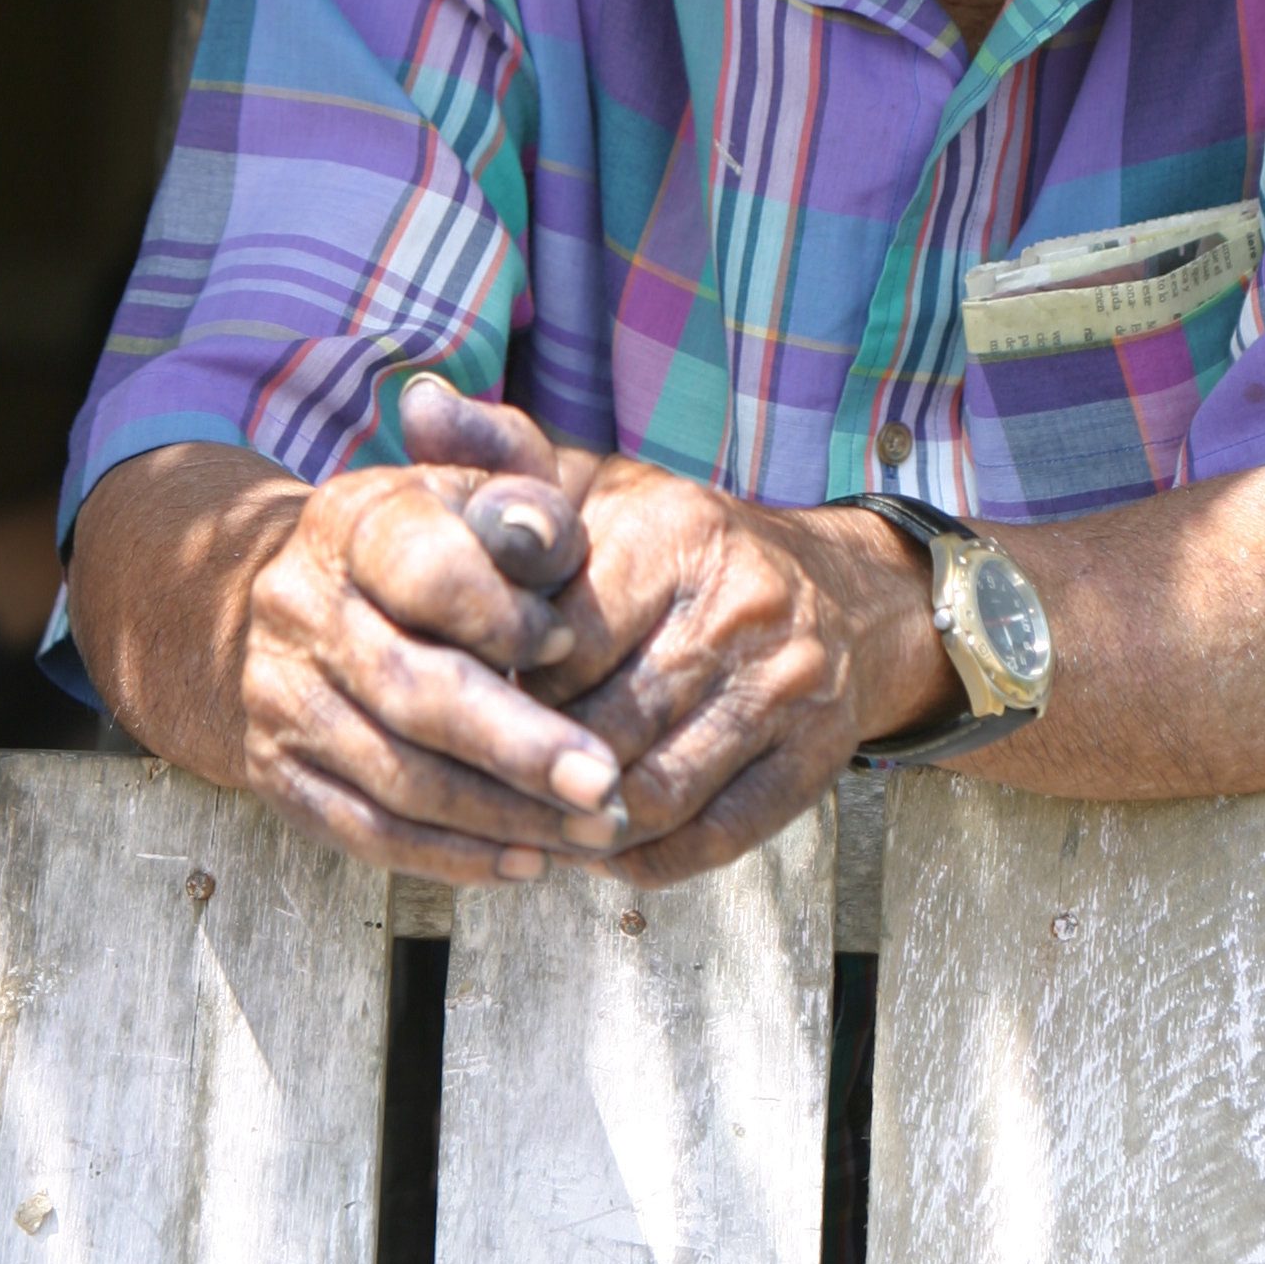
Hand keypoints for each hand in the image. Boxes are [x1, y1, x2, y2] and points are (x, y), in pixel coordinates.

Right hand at [239, 423, 630, 884]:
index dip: (503, 616)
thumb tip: (543, 538)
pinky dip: (452, 857)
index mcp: (354, 522)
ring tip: (590, 831)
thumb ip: (527, 508)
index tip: (574, 644)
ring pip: (395, 777)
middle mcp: (299, 607)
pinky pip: (368, 833)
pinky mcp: (277, 772)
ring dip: (502, 817)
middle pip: (412, 690)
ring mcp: (280, 696)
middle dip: (518, 747)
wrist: (307, 596)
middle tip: (604, 786)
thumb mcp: (479, 498)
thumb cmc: (433, 542)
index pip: (426, 573)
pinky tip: (526, 859)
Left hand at [394, 386, 959, 883]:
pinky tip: (605, 843)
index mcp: (676, 530)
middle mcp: (741, 605)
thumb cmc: (684, 546)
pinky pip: (711, 837)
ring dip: (581, 822)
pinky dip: (646, 857)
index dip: (502, 686)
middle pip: (601, 727)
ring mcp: (787, 686)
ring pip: (651, 793)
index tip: (468, 703)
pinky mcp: (815, 757)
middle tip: (483, 784)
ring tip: (535, 820)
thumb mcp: (597, 483)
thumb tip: (419, 406)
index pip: (560, 642)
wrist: (845, 595)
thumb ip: (502, 455)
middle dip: (533, 765)